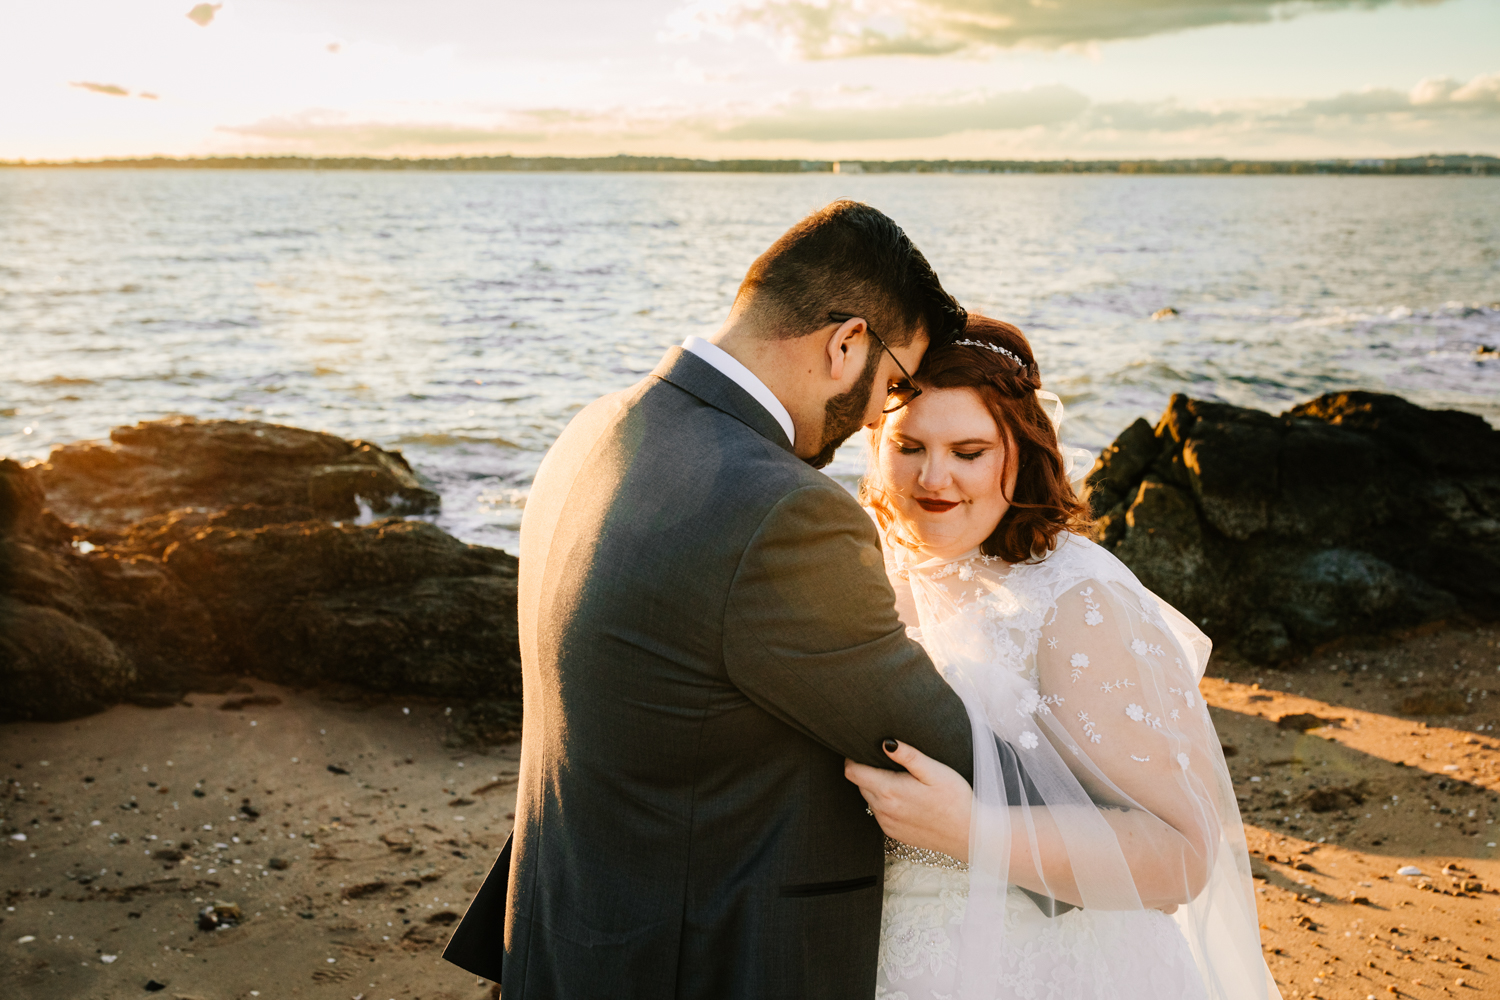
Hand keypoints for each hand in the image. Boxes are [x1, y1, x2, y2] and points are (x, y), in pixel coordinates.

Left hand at [844, 740, 971, 862]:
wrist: (969, 835)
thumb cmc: (955, 799)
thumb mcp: (934, 771)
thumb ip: (908, 756)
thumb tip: (886, 742)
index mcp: (888, 791)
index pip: (852, 772)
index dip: (853, 757)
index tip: (865, 748)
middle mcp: (882, 810)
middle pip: (860, 784)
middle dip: (868, 770)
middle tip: (889, 761)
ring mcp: (887, 824)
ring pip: (869, 798)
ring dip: (877, 787)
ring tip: (901, 779)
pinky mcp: (894, 833)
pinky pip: (880, 813)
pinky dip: (886, 803)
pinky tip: (908, 798)